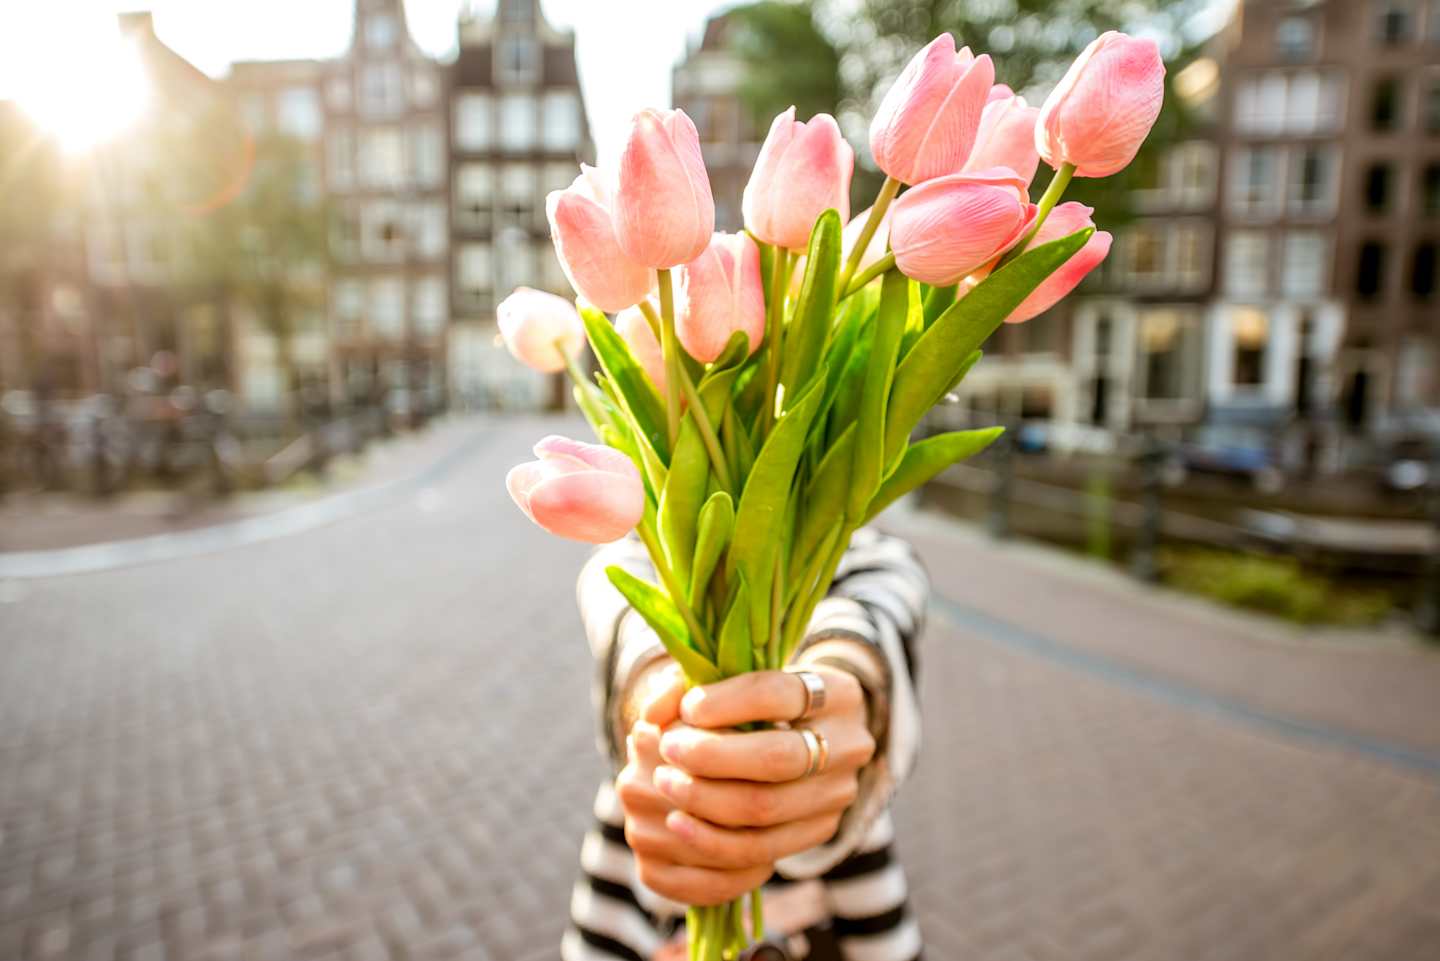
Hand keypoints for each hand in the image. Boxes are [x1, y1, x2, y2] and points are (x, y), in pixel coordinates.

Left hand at [615, 665, 874, 905]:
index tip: (687, 708)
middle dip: (712, 756)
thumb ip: (691, 686)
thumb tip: (653, 714)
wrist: (809, 737)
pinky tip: (678, 824)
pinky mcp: (821, 830)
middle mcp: (850, 744)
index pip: (778, 693)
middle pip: (777, 758)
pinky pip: (762, 849)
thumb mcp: (738, 679)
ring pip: (766, 808)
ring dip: (704, 799)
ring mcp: (839, 793)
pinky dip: (712, 840)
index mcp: (838, 693)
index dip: (726, 702)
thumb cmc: (763, 701)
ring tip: (665, 783)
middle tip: (669, 750)